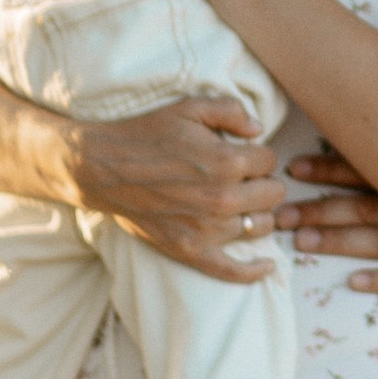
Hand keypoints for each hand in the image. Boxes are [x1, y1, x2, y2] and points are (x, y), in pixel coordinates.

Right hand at [65, 98, 297, 280]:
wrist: (103, 168)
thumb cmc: (148, 133)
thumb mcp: (190, 107)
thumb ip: (232, 110)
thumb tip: (260, 129)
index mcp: (228, 161)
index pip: (270, 160)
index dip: (258, 154)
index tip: (242, 153)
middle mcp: (223, 198)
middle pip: (274, 194)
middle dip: (263, 182)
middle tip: (244, 177)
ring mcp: (208, 229)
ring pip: (261, 226)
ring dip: (257, 213)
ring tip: (242, 203)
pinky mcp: (190, 251)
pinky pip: (233, 271)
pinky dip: (255, 271)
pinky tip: (269, 266)